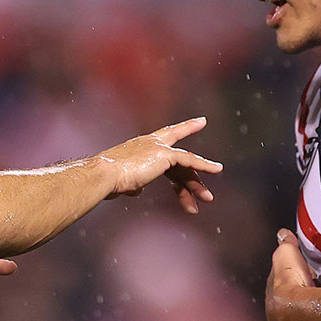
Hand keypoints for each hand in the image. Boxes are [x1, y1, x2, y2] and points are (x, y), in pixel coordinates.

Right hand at [99, 117, 222, 213]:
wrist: (104, 176)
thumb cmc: (108, 181)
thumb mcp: (124, 183)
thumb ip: (134, 184)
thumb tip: (139, 191)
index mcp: (141, 145)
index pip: (167, 138)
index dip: (184, 130)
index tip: (201, 121)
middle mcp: (151, 142)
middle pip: (180, 160)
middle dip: (193, 175)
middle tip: (209, 185)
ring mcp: (159, 147)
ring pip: (186, 166)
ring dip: (196, 184)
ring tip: (207, 199)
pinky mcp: (165, 155)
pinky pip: (189, 161)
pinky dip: (204, 166)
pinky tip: (216, 169)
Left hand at [266, 229, 320, 320]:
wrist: (304, 316)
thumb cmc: (295, 284)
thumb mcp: (288, 257)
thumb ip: (285, 246)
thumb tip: (282, 233)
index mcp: (273, 303)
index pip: (279, 293)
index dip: (289, 285)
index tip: (300, 281)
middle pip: (290, 317)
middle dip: (296, 313)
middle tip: (310, 309)